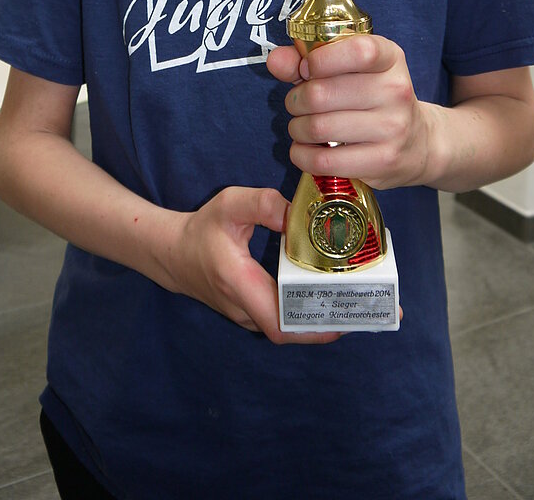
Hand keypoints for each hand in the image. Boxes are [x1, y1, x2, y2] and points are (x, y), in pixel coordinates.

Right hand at [168, 186, 339, 344]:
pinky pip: (280, 320)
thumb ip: (263, 203)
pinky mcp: (249, 313)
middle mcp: (244, 308)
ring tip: (350, 303)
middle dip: (326, 323)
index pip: (278, 323)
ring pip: (286, 328)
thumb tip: (296, 214)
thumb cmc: (203, 228)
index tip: (342, 319)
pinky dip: (303, 314)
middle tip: (360, 307)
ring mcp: (246, 315)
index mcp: (240, 283)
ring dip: (317, 321)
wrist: (173, 254)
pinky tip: (326, 298)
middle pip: (291, 330)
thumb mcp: (229, 203)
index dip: (312, 328)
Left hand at [266, 35, 433, 190]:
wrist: (419, 142)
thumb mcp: (352, 69)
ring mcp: (393, 128)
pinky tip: (305, 149)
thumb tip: (276, 61)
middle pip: (322, 93)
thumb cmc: (374, 98)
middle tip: (298, 103)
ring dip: (297, 128)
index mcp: (390, 58)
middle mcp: (397, 90)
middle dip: (296, 99)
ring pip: (318, 127)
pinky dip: (302, 155)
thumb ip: (310, 59)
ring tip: (302, 126)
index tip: (306, 69)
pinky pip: (323, 161)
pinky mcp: (382, 161)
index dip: (320, 59)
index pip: (358, 50)